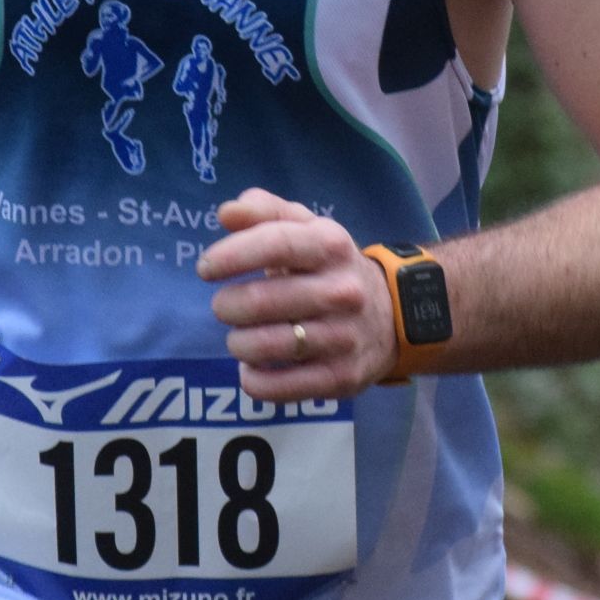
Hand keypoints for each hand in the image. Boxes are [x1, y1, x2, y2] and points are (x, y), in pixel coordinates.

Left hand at [197, 188, 396, 401]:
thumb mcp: (308, 229)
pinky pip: (279, 387)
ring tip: (239, 337)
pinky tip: (252, 367)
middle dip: (227, 305)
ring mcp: (344, 338)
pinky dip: (253, 380)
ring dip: (238, 343)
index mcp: (331, 246)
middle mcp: (341, 292)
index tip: (206, 268)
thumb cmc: (331, 267)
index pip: (276, 245)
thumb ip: (265, 211)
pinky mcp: (341, 378)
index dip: (232, 256)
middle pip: (261, 302)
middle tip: (224, 306)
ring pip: (266, 347)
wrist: (393, 315)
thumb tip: (227, 212)